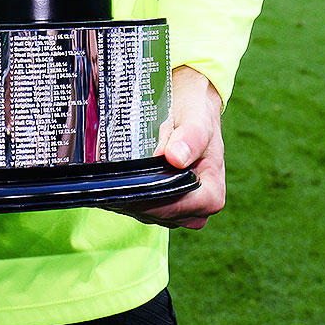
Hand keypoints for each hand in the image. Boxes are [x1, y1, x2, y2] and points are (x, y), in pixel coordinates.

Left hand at [105, 65, 225, 228]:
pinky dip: (129, 196)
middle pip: (158, 213)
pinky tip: (116, 181)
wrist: (191, 112)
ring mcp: (180, 212)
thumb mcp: (197, 120)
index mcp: (211, 196)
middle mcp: (198, 211)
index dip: (149, 197)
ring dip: (129, 197)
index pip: (174, 207)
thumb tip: (175, 157)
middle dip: (135, 196)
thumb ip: (191, 137)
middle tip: (113, 176)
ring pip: (147, 213)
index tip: (125, 183)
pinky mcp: (165, 208)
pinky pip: (142, 209)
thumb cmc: (196, 115)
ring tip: (115, 175)